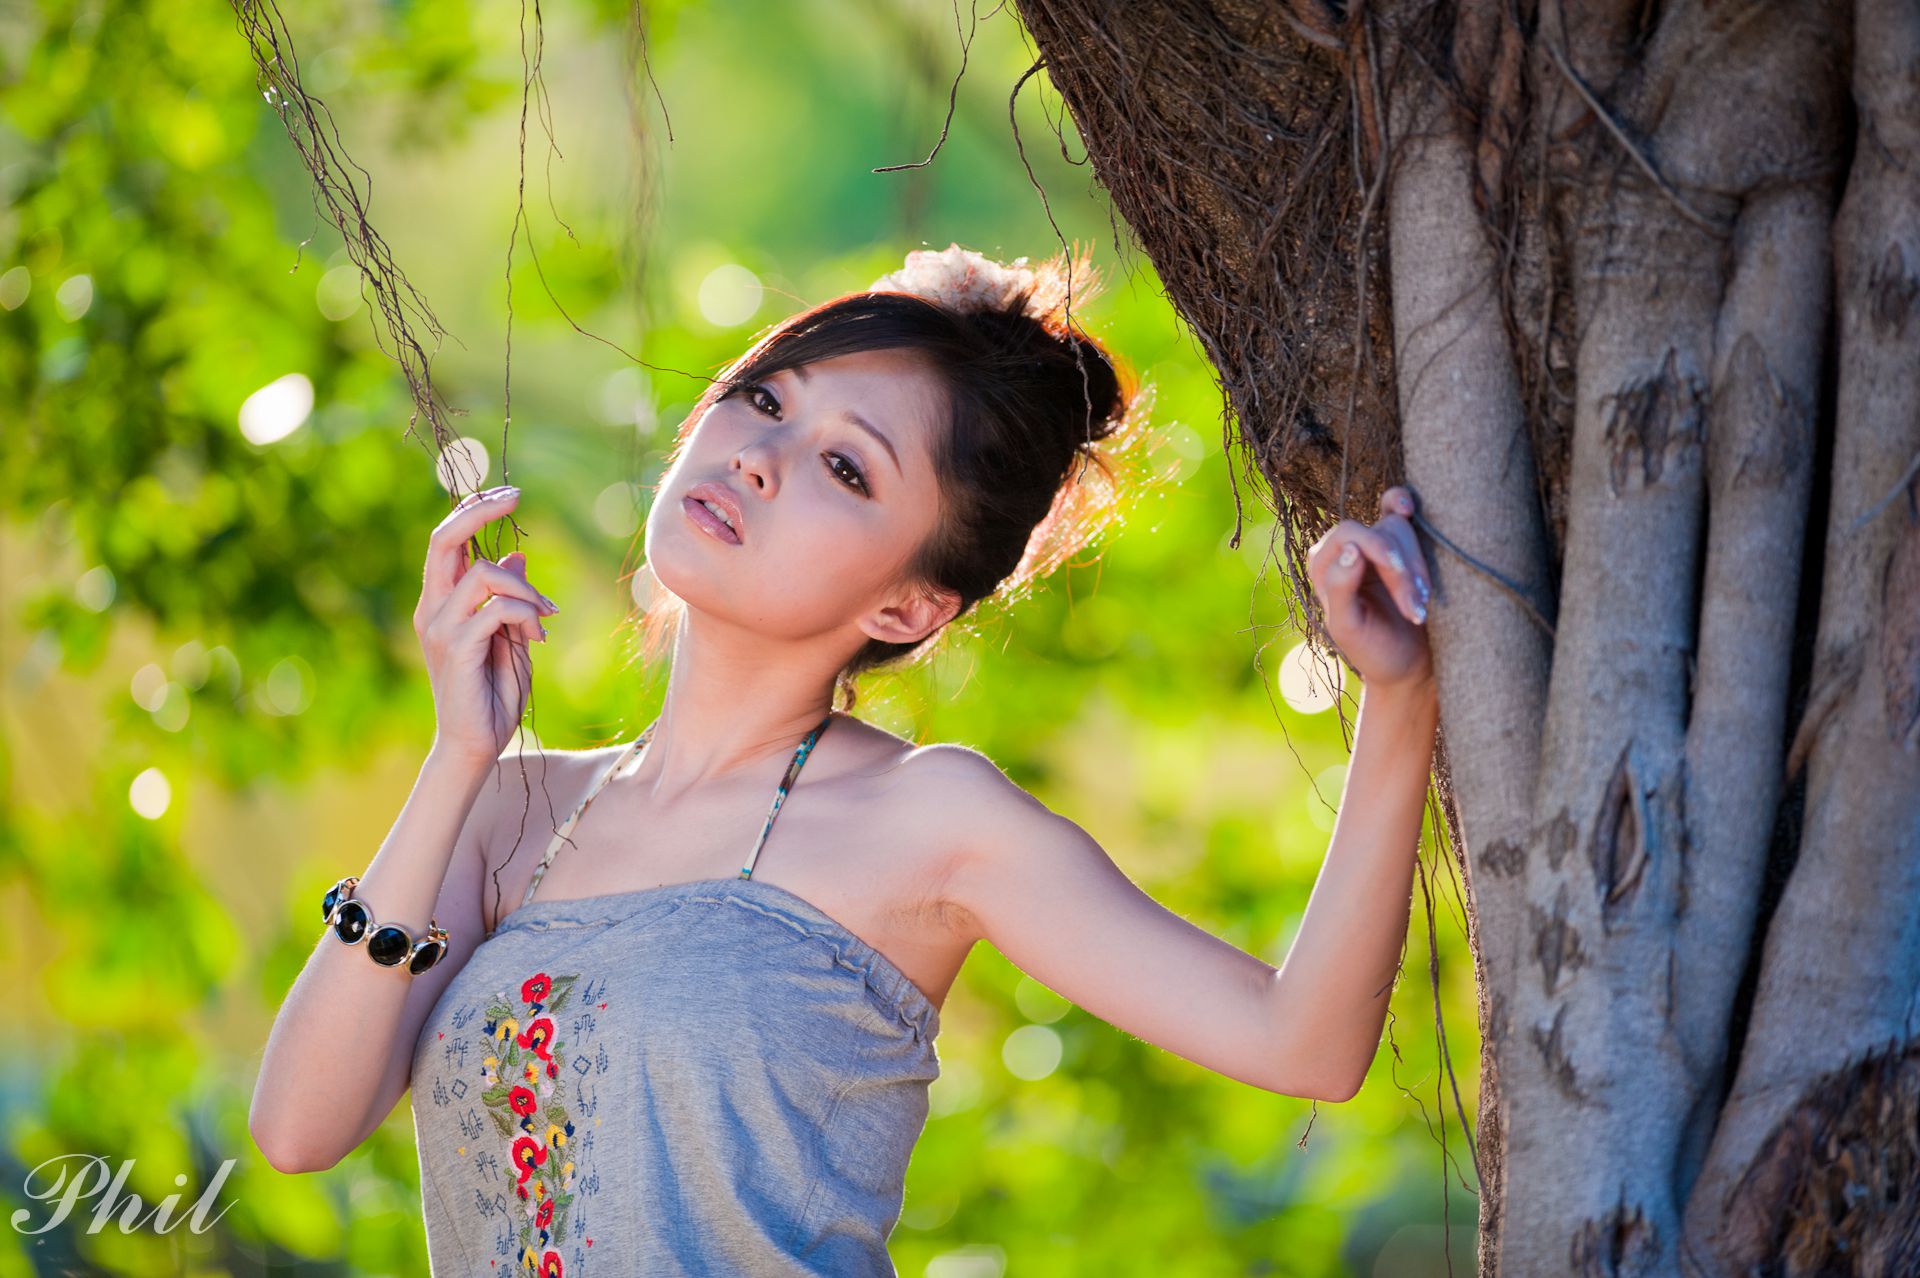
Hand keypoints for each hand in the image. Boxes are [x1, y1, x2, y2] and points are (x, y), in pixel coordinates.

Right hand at [412, 486, 560, 766]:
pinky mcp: (455, 648)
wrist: (476, 744)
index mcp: (441, 601)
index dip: (471, 510)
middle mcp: (432, 608)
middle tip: (516, 496)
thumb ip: (510, 598)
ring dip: (524, 589)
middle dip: (480, 509)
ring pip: (481, 573)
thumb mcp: (511, 636)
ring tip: (544, 618)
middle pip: (443, 539)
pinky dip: (526, 615)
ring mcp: (439, 627)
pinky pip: (496, 610)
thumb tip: (518, 557)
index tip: (508, 493)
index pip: (445, 541)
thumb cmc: (494, 693)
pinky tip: (538, 635)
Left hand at [1305, 485, 1432, 692]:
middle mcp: (1343, 548)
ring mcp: (1372, 543)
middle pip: (1380, 531)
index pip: (1352, 535)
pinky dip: (1404, 505)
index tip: (1406, 588)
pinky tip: (1408, 508)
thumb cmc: (1373, 650)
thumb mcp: (1348, 629)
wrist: (1407, 664)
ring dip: (1419, 566)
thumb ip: (1340, 588)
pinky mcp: (1399, 543)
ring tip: (1422, 603)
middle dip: (1405, 571)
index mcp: (1324, 566)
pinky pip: (1396, 508)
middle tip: (1417, 610)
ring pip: (1399, 527)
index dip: (1383, 554)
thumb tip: (1351, 548)